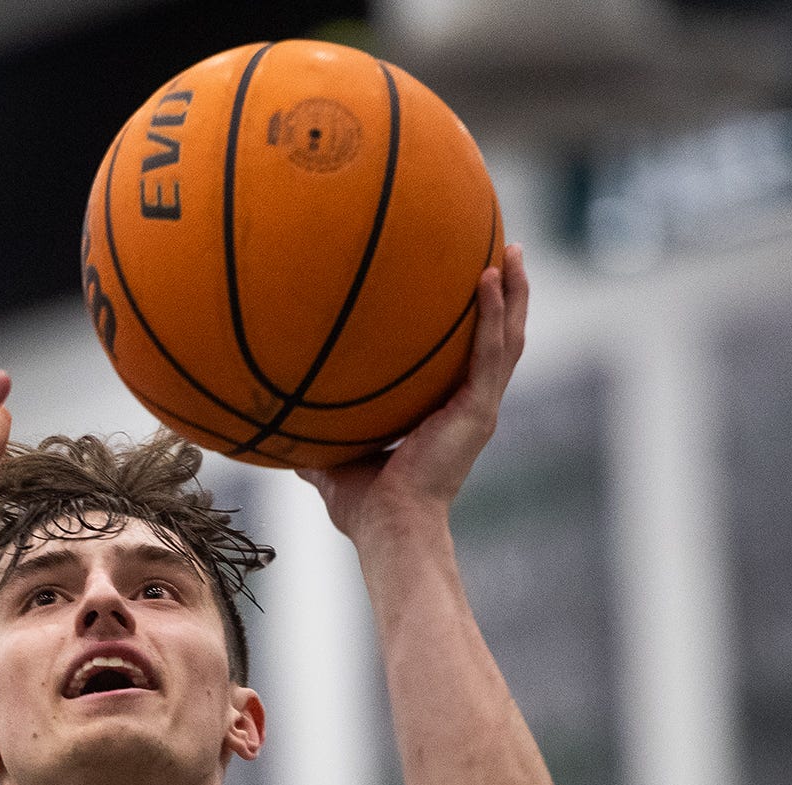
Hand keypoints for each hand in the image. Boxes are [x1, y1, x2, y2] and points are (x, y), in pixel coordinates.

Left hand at [298, 243, 529, 540]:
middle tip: (508, 251)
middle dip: (508, 295)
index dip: (478, 324)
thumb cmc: (365, 508)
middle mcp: (472, 407)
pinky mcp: (479, 410)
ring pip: (509, 339)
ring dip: (514, 293)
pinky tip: (490, 278)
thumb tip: (277, 428)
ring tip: (514, 250)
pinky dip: (493, 315)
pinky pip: (492, 352)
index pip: (471, 361)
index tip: (474, 286)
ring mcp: (480, 408)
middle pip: (501, 339)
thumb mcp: (335, 462)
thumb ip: (315, 441)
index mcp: (449, 416)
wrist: (389, 528)